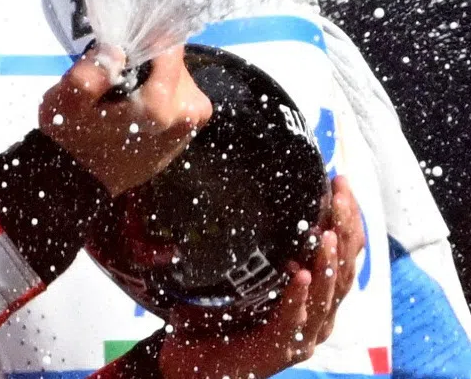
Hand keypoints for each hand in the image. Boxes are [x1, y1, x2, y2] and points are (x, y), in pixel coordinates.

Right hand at [39, 44, 211, 196]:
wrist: (79, 185)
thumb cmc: (72, 139)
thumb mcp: (67, 101)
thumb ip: (91, 72)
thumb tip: (116, 50)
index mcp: (162, 104)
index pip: (168, 45)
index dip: (143, 39)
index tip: (121, 49)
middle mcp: (187, 115)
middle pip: (174, 62)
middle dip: (146, 61)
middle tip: (115, 77)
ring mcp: (190, 128)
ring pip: (176, 78)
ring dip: (151, 78)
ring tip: (120, 95)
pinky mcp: (185, 136)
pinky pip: (176, 98)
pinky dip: (156, 95)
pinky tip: (130, 109)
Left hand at [157, 176, 365, 378]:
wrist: (193, 360)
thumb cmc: (219, 312)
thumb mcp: (241, 269)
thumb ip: (253, 239)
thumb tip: (246, 184)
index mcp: (314, 292)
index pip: (343, 251)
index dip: (347, 217)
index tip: (340, 181)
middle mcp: (316, 314)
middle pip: (343, 268)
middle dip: (345, 228)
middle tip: (340, 193)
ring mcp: (301, 334)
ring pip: (327, 296)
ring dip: (328, 262)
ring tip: (328, 233)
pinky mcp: (278, 349)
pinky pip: (293, 320)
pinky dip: (298, 297)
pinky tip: (300, 274)